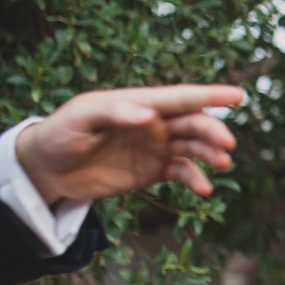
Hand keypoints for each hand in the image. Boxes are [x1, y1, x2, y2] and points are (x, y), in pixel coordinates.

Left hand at [15, 85, 245, 205]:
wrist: (47, 169)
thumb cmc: (60, 133)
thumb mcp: (82, 118)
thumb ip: (115, 113)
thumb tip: (148, 115)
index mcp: (138, 102)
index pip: (179, 97)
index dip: (209, 95)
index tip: (237, 96)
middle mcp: (153, 122)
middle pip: (192, 123)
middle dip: (212, 132)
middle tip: (226, 146)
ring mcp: (154, 147)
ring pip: (192, 148)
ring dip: (209, 154)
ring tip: (221, 165)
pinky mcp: (151, 171)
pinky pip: (181, 173)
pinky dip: (195, 179)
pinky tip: (203, 189)